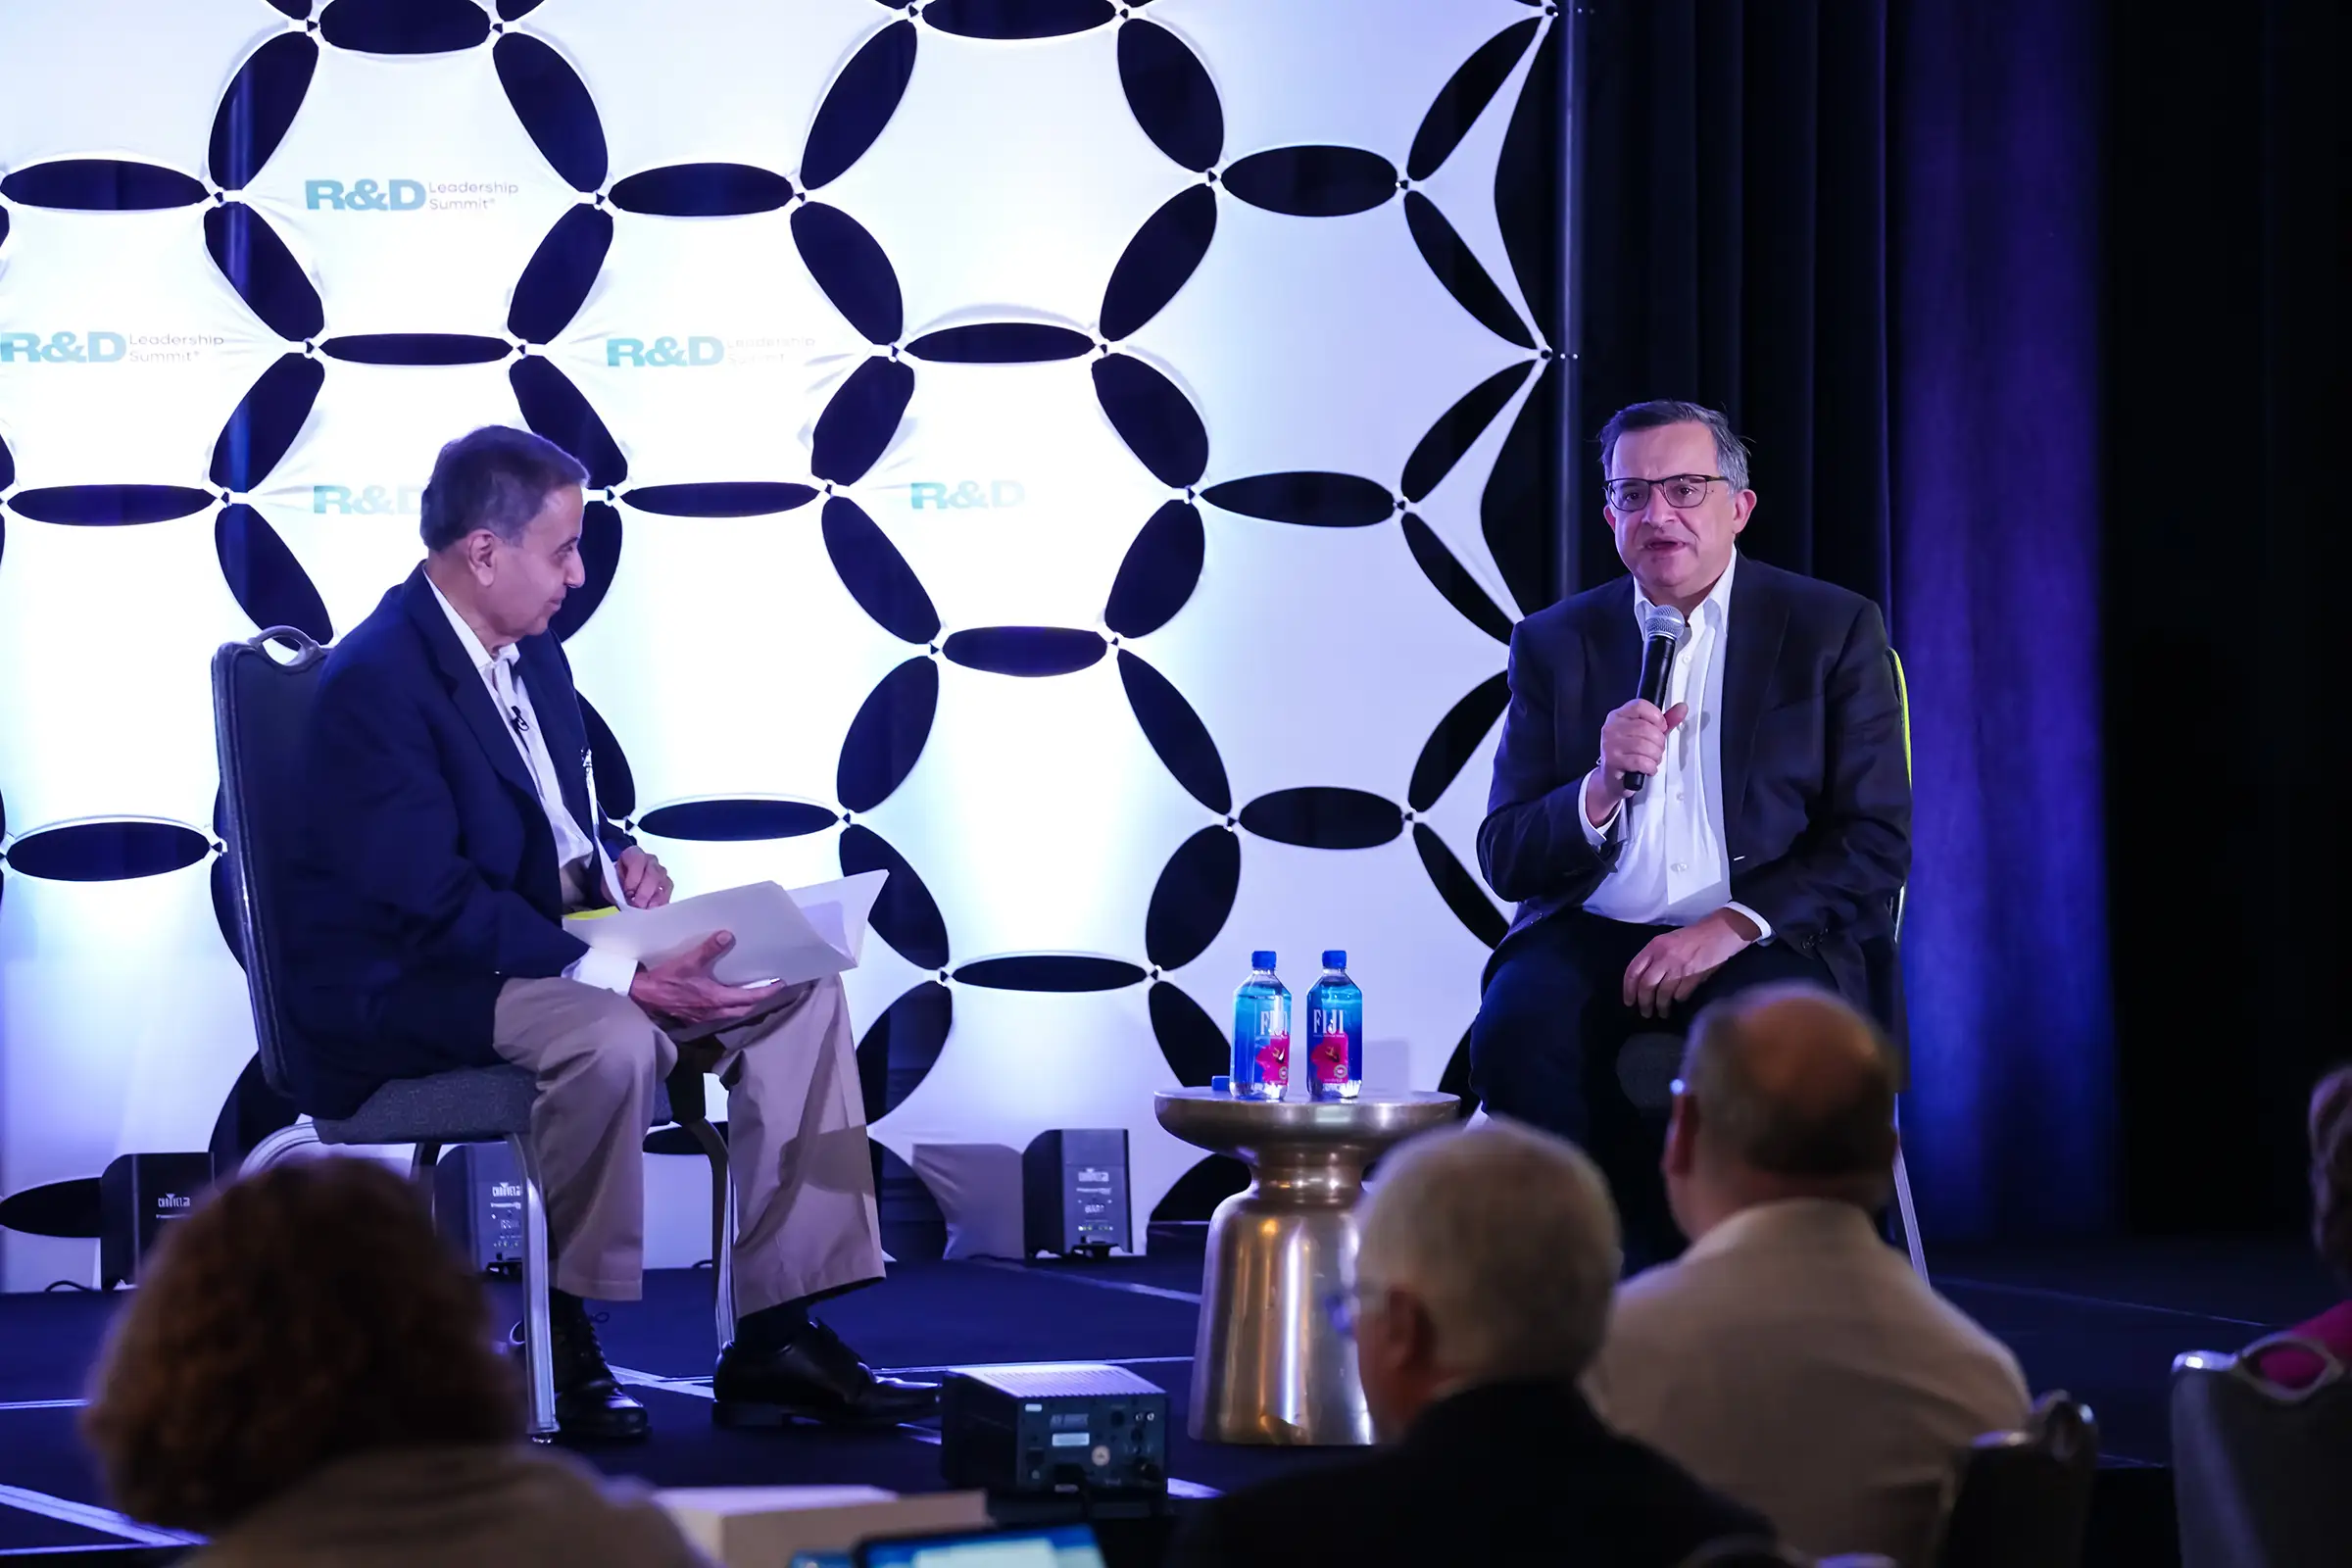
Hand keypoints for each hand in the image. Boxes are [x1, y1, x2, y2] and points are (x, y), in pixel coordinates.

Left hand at [616, 847, 672, 908]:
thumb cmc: (615, 880)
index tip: (627, 892)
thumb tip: (629, 898)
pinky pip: (668, 893)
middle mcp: (650, 860)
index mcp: (633, 854)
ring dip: (655, 898)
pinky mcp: (666, 885)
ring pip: (664, 882)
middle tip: (637, 906)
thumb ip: (616, 887)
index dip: (634, 877)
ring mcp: (660, 872)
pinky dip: (661, 903)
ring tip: (646, 910)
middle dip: (645, 891)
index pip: (638, 860)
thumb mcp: (609, 882)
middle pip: (653, 873)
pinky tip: (652, 910)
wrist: (620, 884)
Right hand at [628, 933, 776, 1028]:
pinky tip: (726, 997)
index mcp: (717, 999)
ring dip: (744, 1004)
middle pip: (745, 1009)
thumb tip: (727, 935)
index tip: (780, 983)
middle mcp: (715, 1012)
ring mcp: (704, 1018)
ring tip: (752, 991)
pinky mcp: (695, 1018)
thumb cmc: (666, 980)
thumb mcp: (688, 962)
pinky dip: (729, 1006)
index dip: (767, 991)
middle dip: (759, 1000)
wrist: (642, 997)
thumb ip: (709, 949)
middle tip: (769, 987)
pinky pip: (720, 1014)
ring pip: (733, 1013)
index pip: (750, 998)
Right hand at [1586, 699, 1688, 823]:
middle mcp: (1612, 727)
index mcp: (1619, 715)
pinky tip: (1647, 768)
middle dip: (1659, 742)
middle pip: (1646, 727)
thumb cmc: (1631, 754)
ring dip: (1655, 756)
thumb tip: (1682, 708)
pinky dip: (1650, 766)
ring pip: (1644, 745)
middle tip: (1656, 750)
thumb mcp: (1649, 734)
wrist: (1613, 779)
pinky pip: (1640, 761)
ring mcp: (1610, 744)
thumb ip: (1665, 721)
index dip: (1657, 718)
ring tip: (1652, 760)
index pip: (1640, 706)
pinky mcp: (1612, 760)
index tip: (1660, 728)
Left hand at [1622, 909, 1757, 1018]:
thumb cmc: (1692, 937)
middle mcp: (1663, 957)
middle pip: (1646, 986)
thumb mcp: (1667, 940)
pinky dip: (1677, 1001)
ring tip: (1661, 1013)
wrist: (1719, 932)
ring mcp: (1679, 967)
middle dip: (1643, 1003)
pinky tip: (1677, 1002)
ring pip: (1662, 993)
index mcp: (1654, 946)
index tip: (1629, 1002)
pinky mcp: (1694, 976)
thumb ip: (1654, 957)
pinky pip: (1680, 995)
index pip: (1633, 971)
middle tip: (1645, 1013)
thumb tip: (1643, 980)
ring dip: (1660, 1007)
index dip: (1628, 989)